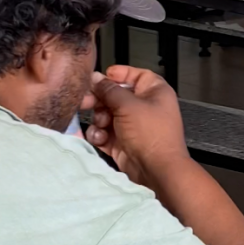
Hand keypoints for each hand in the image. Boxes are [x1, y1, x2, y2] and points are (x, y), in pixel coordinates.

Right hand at [83, 66, 188, 181]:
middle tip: (86, 102)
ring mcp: (133, 126)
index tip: (102, 76)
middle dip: (100, 99)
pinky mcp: (122, 142)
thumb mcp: (128, 105)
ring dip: (99, 119)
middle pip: (116, 96)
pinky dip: (100, 135)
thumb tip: (96, 78)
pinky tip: (100, 138)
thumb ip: (109, 90)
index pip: (136, 75)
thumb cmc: (150, 133)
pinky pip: (105, 133)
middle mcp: (145, 107)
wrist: (157, 170)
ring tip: (102, 125)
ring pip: (107, 115)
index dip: (119, 74)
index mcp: (155, 92)